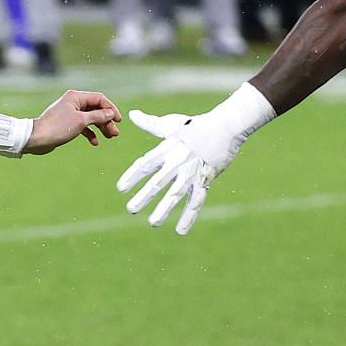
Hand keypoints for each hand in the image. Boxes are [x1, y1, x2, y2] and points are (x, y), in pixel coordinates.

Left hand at [25, 89, 120, 154]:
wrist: (37, 139)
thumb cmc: (57, 127)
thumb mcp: (81, 121)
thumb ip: (98, 116)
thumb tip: (110, 113)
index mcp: (76, 97)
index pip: (99, 99)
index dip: (111, 109)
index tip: (118, 120)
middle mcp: (73, 103)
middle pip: (96, 109)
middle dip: (107, 121)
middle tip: (115, 133)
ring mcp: (70, 113)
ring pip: (91, 118)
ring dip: (101, 127)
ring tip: (109, 137)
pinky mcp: (67, 124)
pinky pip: (83, 126)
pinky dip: (90, 133)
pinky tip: (94, 142)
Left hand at [115, 89, 273, 234]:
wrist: (225, 127)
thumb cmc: (195, 125)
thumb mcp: (171, 124)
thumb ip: (150, 124)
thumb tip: (132, 115)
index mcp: (167, 148)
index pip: (145, 164)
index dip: (132, 176)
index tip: (120, 188)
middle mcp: (178, 162)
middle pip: (158, 182)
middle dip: (144, 197)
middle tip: (131, 209)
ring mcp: (192, 173)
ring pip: (176, 195)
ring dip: (164, 210)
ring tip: (152, 223)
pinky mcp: (205, 181)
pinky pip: (196, 202)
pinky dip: (189, 217)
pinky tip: (180, 231)